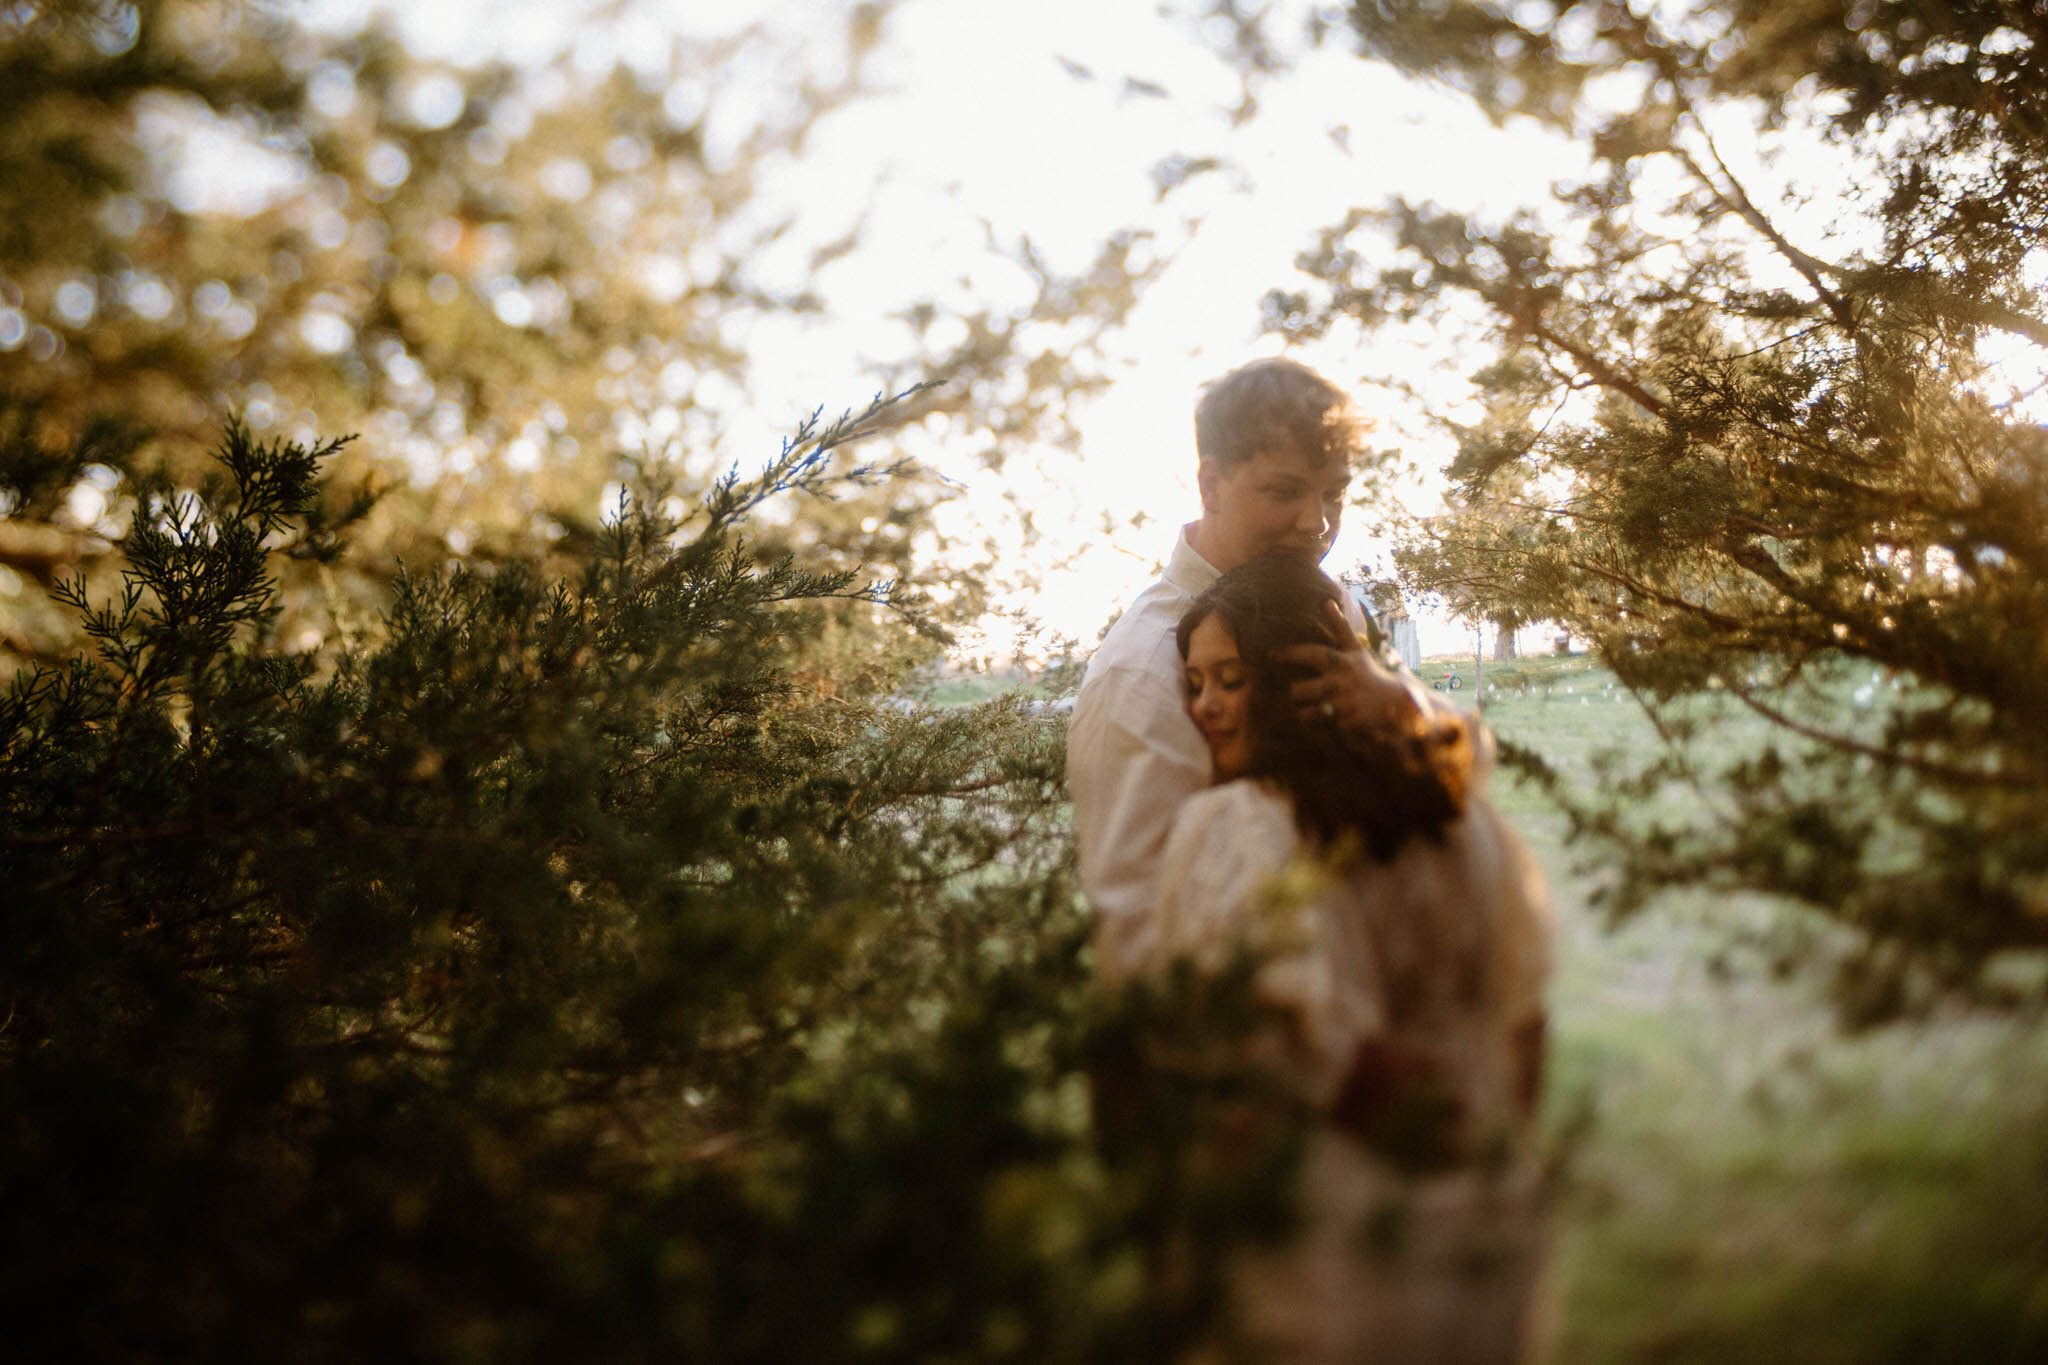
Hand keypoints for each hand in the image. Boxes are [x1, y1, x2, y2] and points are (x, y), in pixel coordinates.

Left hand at [1276, 600, 1423, 744]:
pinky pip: (1324, 728)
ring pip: (1307, 712)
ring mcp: (1345, 703)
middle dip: (1296, 693)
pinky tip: (1329, 724)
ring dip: (1305, 713)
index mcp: (1343, 661)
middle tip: (1299, 693)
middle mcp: (1342, 681)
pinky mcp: (1349, 722)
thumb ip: (1340, 628)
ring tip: (1312, 711)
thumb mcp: (1357, 650)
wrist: (1399, 703)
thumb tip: (1327, 602)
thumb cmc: (1371, 675)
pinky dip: (1323, 727)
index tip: (1272, 655)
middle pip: (1300, 690)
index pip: (1312, 654)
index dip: (1290, 654)